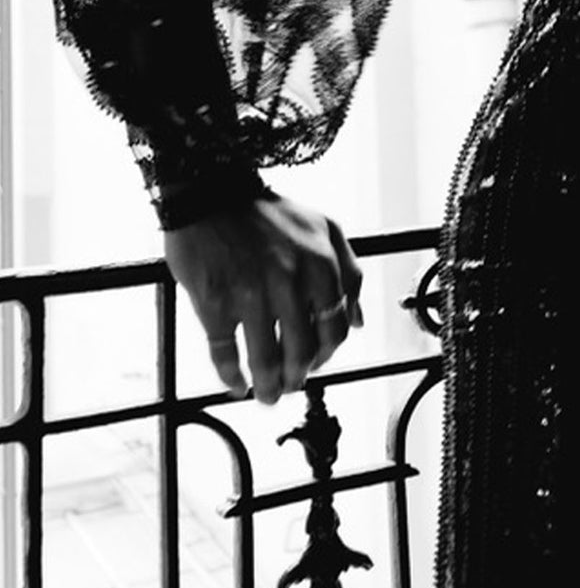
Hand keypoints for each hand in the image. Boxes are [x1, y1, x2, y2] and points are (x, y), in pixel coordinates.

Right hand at [164, 195, 363, 403]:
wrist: (212, 191)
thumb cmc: (269, 213)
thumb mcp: (324, 228)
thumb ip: (349, 271)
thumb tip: (359, 321)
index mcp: (321, 264)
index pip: (335, 329)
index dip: (327, 355)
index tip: (317, 363)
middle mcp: (290, 281)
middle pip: (302, 351)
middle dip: (299, 377)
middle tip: (292, 386)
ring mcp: (250, 294)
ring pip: (266, 360)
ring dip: (268, 387)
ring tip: (267, 396)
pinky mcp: (214, 304)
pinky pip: (225, 354)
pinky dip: (231, 377)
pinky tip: (235, 384)